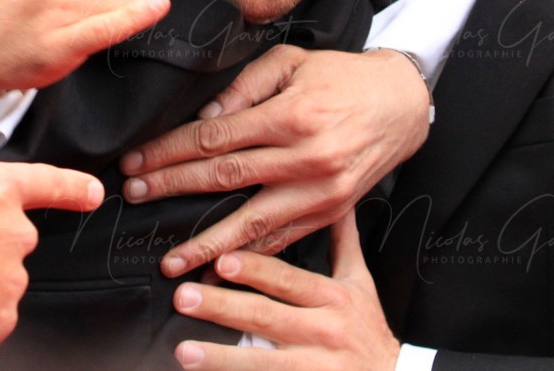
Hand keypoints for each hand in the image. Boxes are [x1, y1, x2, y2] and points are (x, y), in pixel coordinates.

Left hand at [120, 46, 429, 275]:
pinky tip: (220, 269)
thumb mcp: (291, 62)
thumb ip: (244, 87)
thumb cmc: (341, 76)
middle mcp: (307, 158)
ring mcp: (321, 191)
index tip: (136, 161)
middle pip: (225, 177)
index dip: (170, 151)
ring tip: (170, 261)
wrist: (402, 103)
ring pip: (253, 224)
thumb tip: (205, 118)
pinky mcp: (332, 211)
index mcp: (292, 115)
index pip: (215, 137)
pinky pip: (285, 240)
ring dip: (207, 244)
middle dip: (173, 188)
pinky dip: (250, 258)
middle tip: (134, 196)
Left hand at [171, 214, 399, 370]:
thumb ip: (342, 242)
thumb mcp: (361, 283)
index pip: (287, 280)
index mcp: (331, 297)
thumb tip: (339, 199)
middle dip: (223, 307)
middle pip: (266, 316)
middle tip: (185, 297)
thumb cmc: (369, 330)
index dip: (254, 269)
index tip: (222, 259)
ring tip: (184, 350)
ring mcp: (312, 367)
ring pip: (262, 362)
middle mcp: (321, 331)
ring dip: (220, 357)